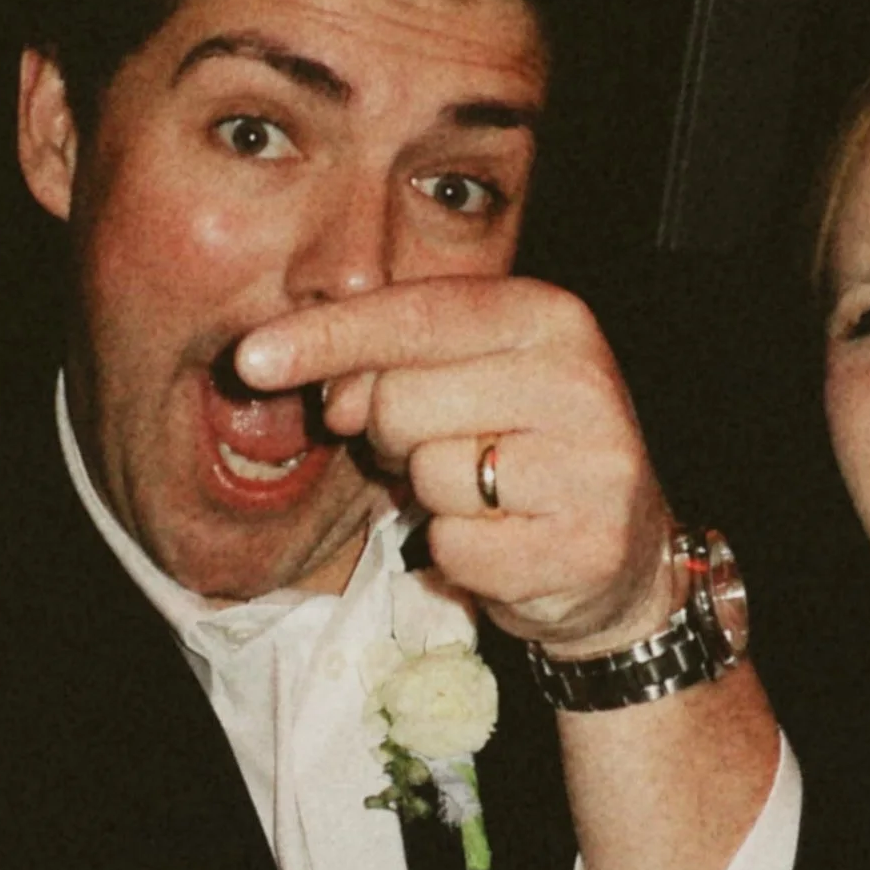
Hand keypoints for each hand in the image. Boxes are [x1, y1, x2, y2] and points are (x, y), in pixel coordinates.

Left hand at [235, 281, 673, 655]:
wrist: (619, 555)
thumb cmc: (517, 452)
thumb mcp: (464, 379)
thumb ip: (391, 361)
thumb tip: (324, 392)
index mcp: (547, 317)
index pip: (413, 314)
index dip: (324, 337)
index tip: (250, 359)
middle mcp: (578, 379)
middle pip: (401, 400)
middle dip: (390, 436)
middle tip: (436, 449)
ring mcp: (590, 464)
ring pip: (427, 476)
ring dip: (429, 499)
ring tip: (480, 496)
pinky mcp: (583, 546)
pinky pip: (456, 548)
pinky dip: (458, 555)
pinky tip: (502, 543)